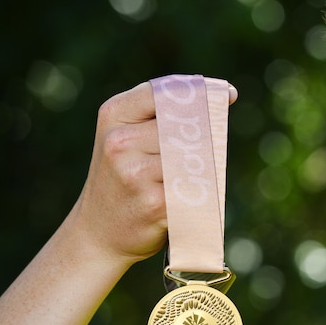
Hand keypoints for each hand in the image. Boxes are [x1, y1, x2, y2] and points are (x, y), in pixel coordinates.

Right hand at [69, 80, 237, 266]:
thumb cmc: (124, 179)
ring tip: (193, 180)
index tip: (228, 94)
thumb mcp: (127, 138)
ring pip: (195, 157)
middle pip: (187, 125)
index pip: (165, 91)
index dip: (201, 90)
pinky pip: (196, 187)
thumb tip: (225, 95)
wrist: (97, 234)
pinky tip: (191, 200)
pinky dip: (202, 192)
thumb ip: (162, 114)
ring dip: (205, 167)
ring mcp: (136, 172)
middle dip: (206, 136)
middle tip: (206, 152)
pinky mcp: (155, 202)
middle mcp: (121, 141)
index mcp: (114, 115)